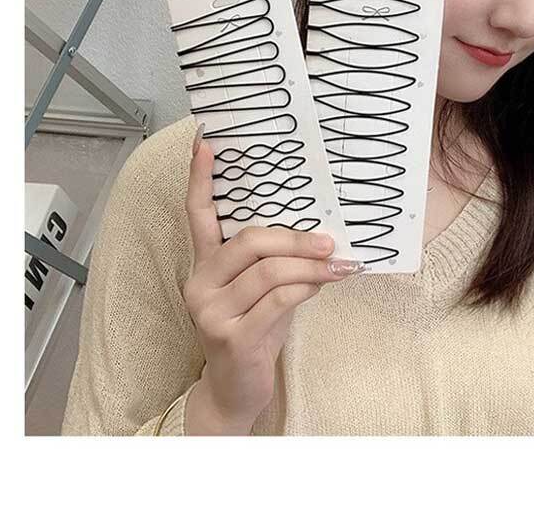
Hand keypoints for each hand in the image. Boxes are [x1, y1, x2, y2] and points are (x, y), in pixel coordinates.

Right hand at [184, 140, 337, 434]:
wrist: (234, 392)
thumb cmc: (251, 330)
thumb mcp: (255, 291)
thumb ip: (269, 261)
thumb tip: (317, 229)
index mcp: (203, 264)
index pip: (196, 214)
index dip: (200, 177)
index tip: (207, 140)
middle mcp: (200, 284)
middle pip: (249, 241)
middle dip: (295, 237)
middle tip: (328, 240)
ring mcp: (213, 312)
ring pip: (269, 271)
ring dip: (311, 266)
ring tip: (337, 265)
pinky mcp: (234, 337)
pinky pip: (278, 300)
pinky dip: (306, 288)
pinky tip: (322, 286)